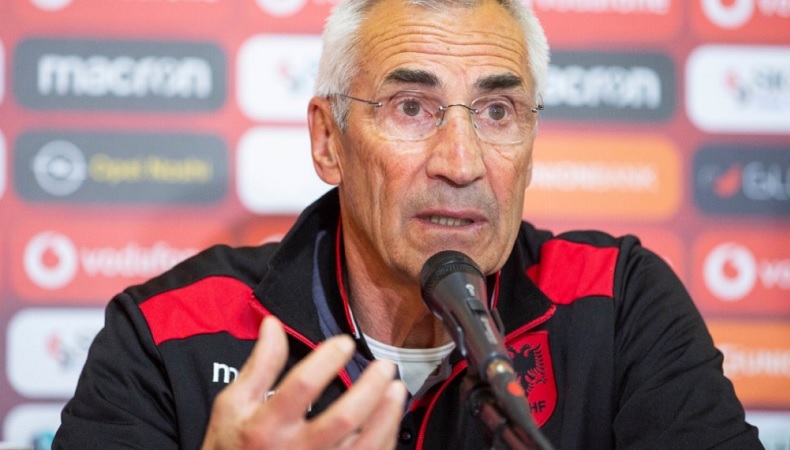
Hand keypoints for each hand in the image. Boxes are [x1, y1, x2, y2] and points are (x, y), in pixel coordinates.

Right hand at [201, 316, 407, 448]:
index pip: (303, 386)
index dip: (328, 360)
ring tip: (397, 389)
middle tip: (384, 366)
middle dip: (370, 389)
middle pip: (343, 419)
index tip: (344, 342)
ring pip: (364, 445)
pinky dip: (384, 440)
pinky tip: (390, 420)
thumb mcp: (233, 405)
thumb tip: (273, 325)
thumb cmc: (232, 446)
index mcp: (266, 425)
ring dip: (387, 415)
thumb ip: (259, 365)